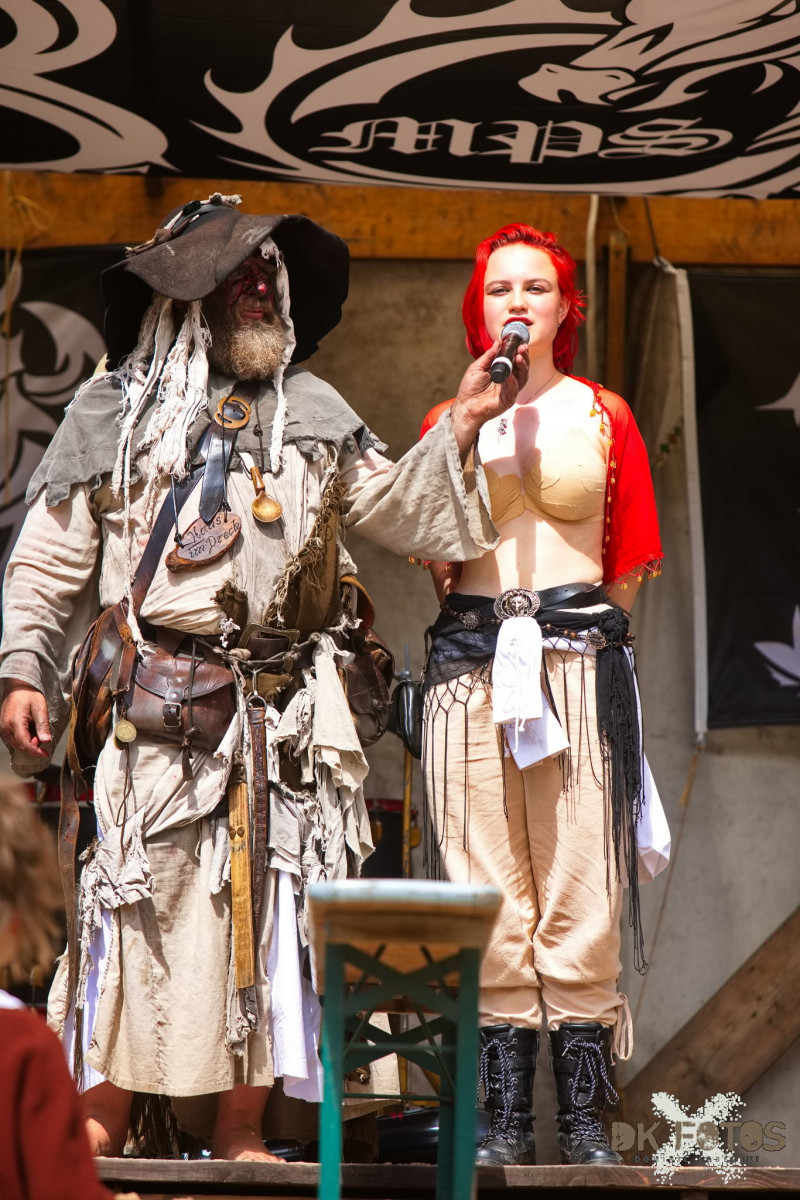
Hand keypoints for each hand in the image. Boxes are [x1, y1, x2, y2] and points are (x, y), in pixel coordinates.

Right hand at [0, 682, 51, 759]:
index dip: (36, 752)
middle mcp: (6, 727)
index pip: (24, 744)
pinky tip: (31, 731)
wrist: (17, 687)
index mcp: (15, 722)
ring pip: (16, 744)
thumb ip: (43, 725)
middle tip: (44, 738)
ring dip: (28, 743)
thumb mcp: (40, 707)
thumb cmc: (29, 695)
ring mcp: (3, 728)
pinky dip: (23, 739)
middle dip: (33, 747)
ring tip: (37, 732)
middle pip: (20, 746)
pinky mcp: (3, 727)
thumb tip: (46, 741)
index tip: (46, 754)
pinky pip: (13, 739)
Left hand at [449, 341, 528, 457]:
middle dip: (523, 357)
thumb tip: (497, 343)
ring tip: (519, 358)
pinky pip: (514, 389)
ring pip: (523, 377)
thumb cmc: (470, 388)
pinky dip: (513, 381)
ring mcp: (510, 389)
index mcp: (502, 371)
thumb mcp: (477, 367)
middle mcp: (508, 379)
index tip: (519, 344)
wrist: (465, 406)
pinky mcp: (509, 399)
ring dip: (522, 366)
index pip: (514, 359)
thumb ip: (488, 356)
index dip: (518, 351)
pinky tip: (510, 375)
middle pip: (522, 367)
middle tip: (522, 349)